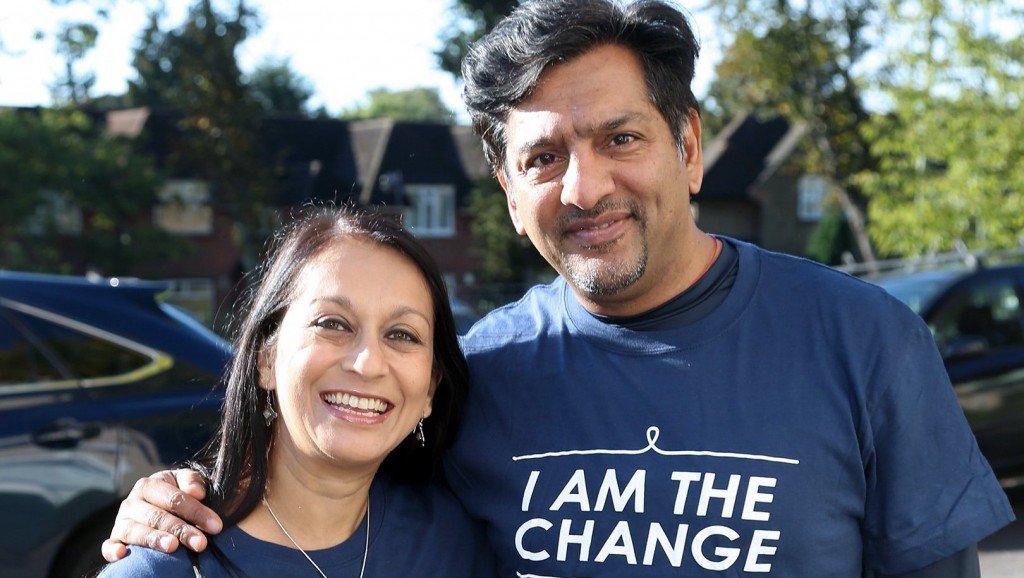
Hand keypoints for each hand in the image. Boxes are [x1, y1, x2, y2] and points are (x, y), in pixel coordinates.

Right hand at [101, 469, 222, 561]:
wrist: (161, 504)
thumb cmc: (178, 494)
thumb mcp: (187, 482)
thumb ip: (193, 481)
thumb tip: (196, 491)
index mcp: (150, 484)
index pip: (174, 498)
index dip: (196, 511)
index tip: (216, 526)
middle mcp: (132, 502)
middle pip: (157, 516)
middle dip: (180, 530)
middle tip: (201, 543)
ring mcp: (121, 521)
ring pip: (135, 531)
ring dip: (154, 539)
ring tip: (172, 547)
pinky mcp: (115, 538)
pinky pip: (108, 545)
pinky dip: (112, 550)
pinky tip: (122, 555)